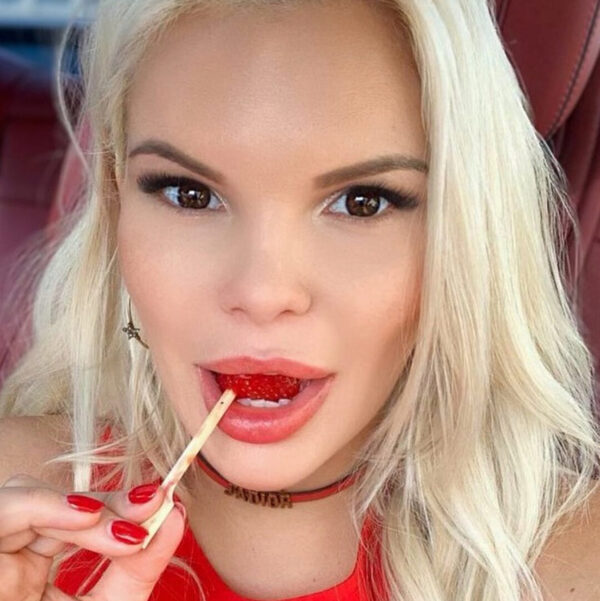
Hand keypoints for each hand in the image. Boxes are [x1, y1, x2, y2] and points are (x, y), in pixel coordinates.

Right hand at [0, 473, 186, 600]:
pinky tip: (87, 519)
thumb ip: (137, 569)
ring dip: (79, 509)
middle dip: (108, 504)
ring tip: (124, 531)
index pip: (74, 520)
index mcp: (29, 571)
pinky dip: (43, 508)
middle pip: (51, 507)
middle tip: (154, 505)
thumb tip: (175, 518)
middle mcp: (6, 560)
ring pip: (20, 502)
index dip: (118, 505)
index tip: (165, 503)